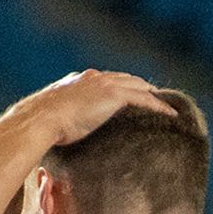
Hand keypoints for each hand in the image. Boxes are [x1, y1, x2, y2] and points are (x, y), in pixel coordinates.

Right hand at [22, 69, 172, 146]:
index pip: (108, 79)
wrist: (43, 118)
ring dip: (153, 95)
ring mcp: (105, 84)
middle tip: (155, 97)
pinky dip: (158, 106)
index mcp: (80, 80)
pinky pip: (143, 99)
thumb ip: (65, 120)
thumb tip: (61, 136)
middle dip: (142, 87)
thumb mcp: (56, 118)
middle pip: (127, 79)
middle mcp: (95, 77)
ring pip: (138, 86)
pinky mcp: (114, 95)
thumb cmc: (44, 125)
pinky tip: (169, 114)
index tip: (132, 94)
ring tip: (166, 106)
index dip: (123, 86)